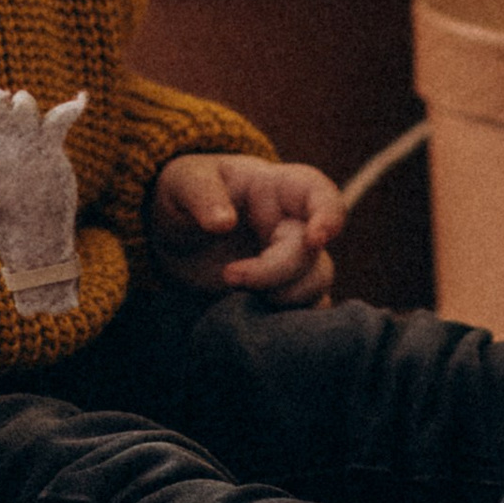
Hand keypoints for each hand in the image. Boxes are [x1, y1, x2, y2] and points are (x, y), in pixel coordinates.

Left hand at [148, 150, 342, 307]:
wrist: (174, 232)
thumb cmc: (186, 192)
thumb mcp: (183, 181)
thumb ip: (201, 195)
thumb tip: (223, 223)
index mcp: (277, 188)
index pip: (319, 193)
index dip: (329, 215)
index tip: (315, 240)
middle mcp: (292, 225)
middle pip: (312, 252)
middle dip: (277, 271)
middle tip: (230, 276)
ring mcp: (290, 261)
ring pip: (315, 284)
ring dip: (285, 298)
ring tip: (240, 297)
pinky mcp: (280, 293)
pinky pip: (303, 311)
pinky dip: (288, 321)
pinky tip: (255, 320)